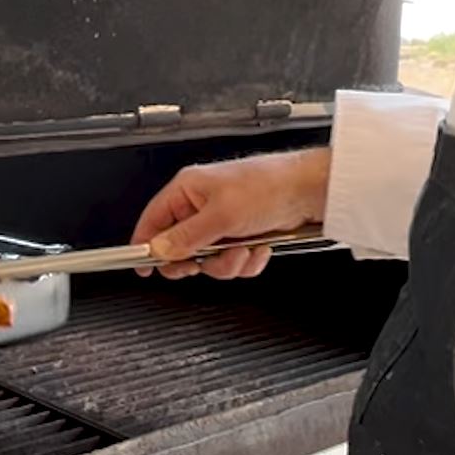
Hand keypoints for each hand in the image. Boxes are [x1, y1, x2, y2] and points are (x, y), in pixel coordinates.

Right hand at [131, 148, 330, 279]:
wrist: (310, 190)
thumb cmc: (269, 186)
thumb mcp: (221, 215)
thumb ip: (186, 237)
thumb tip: (160, 250)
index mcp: (187, 190)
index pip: (153, 221)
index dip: (146, 246)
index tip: (144, 268)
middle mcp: (201, 205)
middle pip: (179, 247)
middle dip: (198, 260)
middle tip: (202, 264)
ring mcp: (221, 222)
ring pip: (208, 259)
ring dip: (227, 262)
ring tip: (243, 250)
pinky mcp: (240, 234)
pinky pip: (230, 261)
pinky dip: (245, 261)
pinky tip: (257, 248)